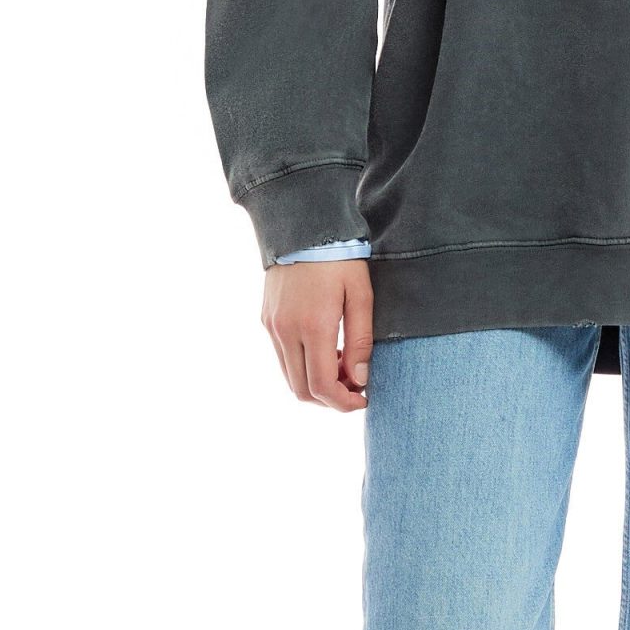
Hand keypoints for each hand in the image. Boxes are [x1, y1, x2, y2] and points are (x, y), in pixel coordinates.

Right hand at [262, 258, 373, 408]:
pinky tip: (325, 351)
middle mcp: (286, 331)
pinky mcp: (266, 320)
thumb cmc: (339, 259)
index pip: (322, 386)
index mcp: (313, 326)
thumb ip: (360, 341)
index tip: (363, 400)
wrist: (302, 226)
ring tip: (342, 367)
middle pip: (302, 390)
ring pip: (289, 377)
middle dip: (330, 399)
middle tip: (354, 388)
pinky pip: (282, 358)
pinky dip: (303, 366)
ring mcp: (272, 326)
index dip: (343, 403)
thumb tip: (359, 380)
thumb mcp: (361, 296)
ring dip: (316, 383)